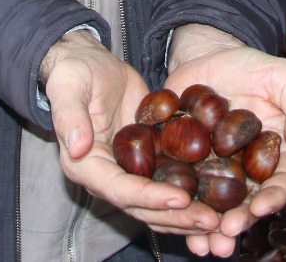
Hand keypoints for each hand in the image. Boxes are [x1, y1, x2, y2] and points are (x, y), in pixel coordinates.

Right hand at [40, 32, 200, 234]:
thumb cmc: (75, 73)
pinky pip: (166, 184)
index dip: (149, 197)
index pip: (119, 190)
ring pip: (156, 204)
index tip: (180, 198)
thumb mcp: (69, 87)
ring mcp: (127, 173)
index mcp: (84, 165)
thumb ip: (69, 116)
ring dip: (185, 215)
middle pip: (142, 206)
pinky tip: (216, 200)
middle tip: (210, 221)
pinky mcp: (145, 162)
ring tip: (217, 220)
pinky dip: (189, 196)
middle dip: (176, 216)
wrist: (90, 65)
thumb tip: (76, 146)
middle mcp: (105, 177)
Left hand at [159, 24, 285, 256]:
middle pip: (243, 205)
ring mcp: (211, 169)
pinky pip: (176, 186)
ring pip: (210, 205)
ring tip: (200, 246)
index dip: (271, 199)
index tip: (260, 208)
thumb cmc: (254, 67)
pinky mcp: (180, 160)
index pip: (278, 185)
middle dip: (235, 224)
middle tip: (225, 236)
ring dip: (205, 229)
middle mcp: (243, 171)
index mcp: (275, 156)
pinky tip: (166, 218)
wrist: (209, 55)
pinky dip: (173, 204)